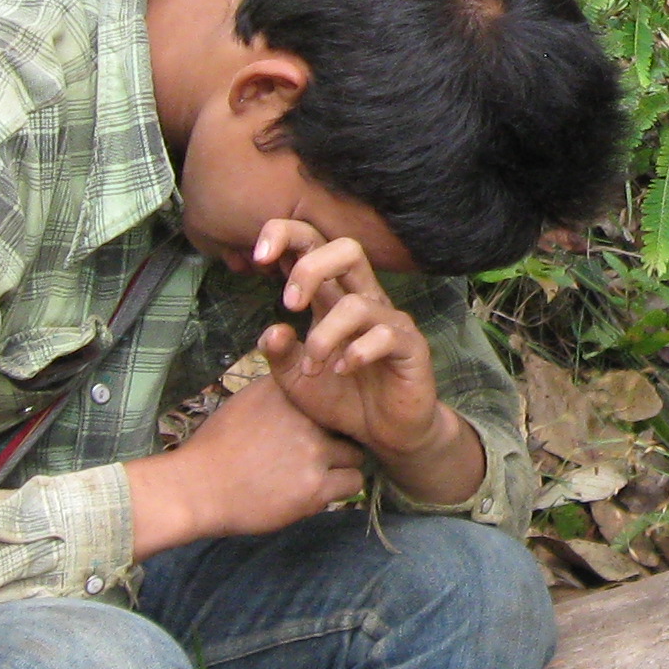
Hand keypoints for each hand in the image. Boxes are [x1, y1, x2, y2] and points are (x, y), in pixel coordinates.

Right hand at [129, 373, 364, 556]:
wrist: (196, 488)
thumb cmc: (216, 447)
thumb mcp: (246, 402)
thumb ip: (279, 393)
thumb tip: (306, 388)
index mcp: (288, 392)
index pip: (330, 392)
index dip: (328, 412)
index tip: (318, 425)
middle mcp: (305, 417)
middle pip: (346, 424)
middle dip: (336, 439)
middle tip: (317, 454)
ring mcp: (313, 452)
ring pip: (356, 454)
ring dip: (340, 465)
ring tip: (315, 474)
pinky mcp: (315, 487)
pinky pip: (353, 483)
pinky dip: (337, 489)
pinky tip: (314, 491)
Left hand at [249, 219, 483, 503]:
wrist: (384, 433)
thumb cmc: (342, 397)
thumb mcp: (294, 379)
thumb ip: (279, 352)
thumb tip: (272, 329)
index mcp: (333, 297)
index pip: (315, 245)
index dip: (286, 235)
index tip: (258, 258)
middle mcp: (364, 300)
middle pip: (348, 249)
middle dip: (311, 268)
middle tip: (290, 306)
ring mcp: (389, 321)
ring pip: (356, 304)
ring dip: (324, 337)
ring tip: (314, 366)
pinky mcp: (411, 347)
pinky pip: (384, 336)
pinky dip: (356, 353)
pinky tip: (344, 370)